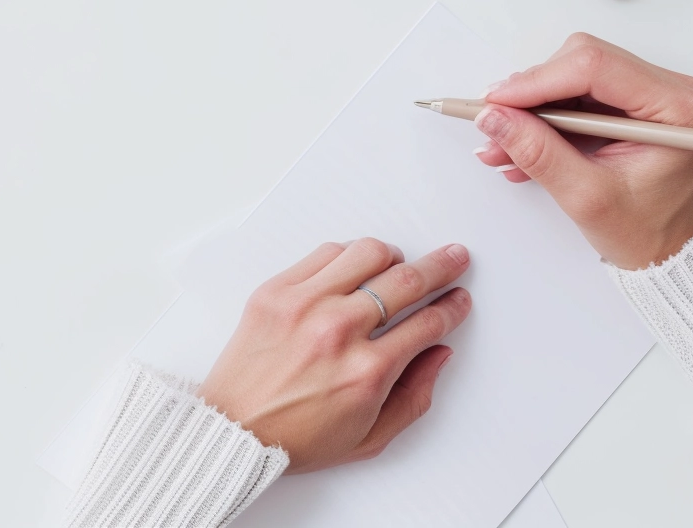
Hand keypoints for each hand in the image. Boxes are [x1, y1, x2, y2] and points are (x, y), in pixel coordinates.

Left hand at [196, 239, 470, 473]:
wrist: (235, 430)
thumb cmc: (296, 437)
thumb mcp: (370, 437)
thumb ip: (415, 397)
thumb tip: (438, 354)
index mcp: (367, 372)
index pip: (427, 323)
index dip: (451, 307)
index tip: (457, 300)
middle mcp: (339, 331)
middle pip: (407, 280)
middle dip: (440, 267)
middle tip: (453, 259)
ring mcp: (305, 305)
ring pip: (368, 253)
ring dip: (393, 256)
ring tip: (398, 264)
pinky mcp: (276, 291)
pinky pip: (325, 253)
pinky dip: (348, 255)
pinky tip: (355, 266)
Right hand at [475, 33, 692, 269]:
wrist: (669, 251)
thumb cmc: (648, 232)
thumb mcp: (586, 197)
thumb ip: (539, 153)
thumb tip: (495, 118)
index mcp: (678, 110)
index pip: (596, 67)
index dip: (538, 80)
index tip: (495, 102)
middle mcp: (672, 91)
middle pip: (582, 62)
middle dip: (531, 95)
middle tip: (496, 125)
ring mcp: (651, 94)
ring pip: (572, 76)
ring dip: (532, 109)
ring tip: (504, 146)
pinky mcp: (631, 102)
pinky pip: (576, 94)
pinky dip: (545, 117)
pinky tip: (524, 145)